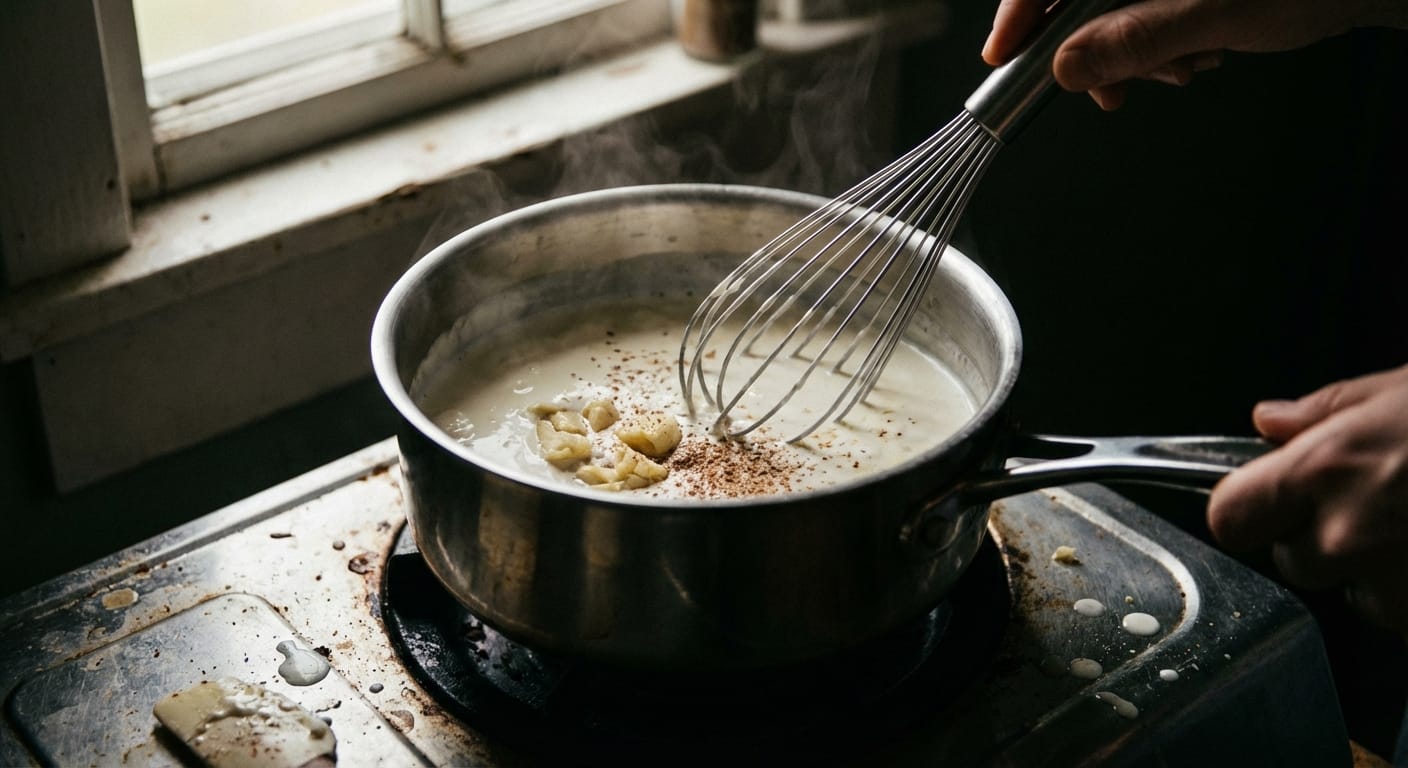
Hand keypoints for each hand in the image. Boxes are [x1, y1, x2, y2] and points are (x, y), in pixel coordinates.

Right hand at [982, 0, 1407, 108]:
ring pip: (1105, 11)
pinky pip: (1136, 14)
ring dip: (1132, 54)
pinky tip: (1194, 55)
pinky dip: (1156, 45)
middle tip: (1115, 90)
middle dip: (1091, 49)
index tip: (1002, 57)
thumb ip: (1138, 37)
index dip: (1018, 13)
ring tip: (1181, 68)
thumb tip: (1067, 67)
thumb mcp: (1215, 12)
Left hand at [1208, 365, 1407, 635]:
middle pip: (1294, 559)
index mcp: (1326, 469)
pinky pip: (1401, 615)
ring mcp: (1392, 585)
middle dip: (1325, 539)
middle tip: (1379, 503)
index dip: (1244, 509)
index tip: (1263, 501)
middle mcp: (1349, 535)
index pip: (1228, 516)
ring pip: (1358, 595)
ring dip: (1380, 572)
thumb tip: (1271, 419)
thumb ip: (1326, 411)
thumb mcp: (1402, 391)